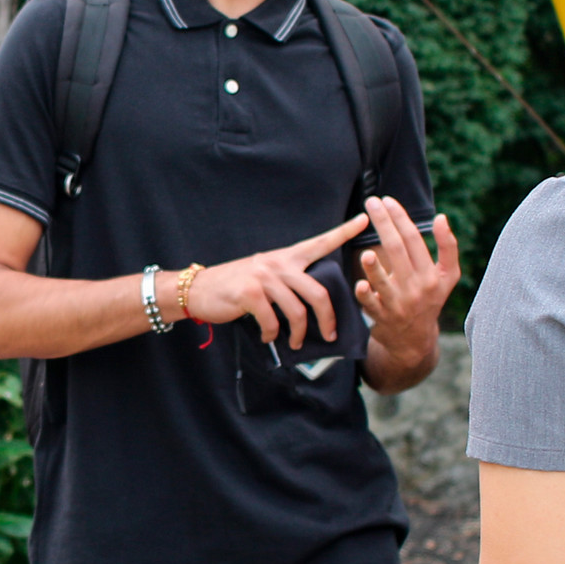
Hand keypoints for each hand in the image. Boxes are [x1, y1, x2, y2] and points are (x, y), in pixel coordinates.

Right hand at [184, 211, 369, 348]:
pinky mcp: (250, 293)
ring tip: (296, 343)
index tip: (364, 220)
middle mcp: (278, 263)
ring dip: (299, 334)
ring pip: (298, 311)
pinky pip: (273, 321)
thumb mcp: (266, 274)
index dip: (344, 231)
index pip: (320, 242)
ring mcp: (264, 277)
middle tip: (330, 334)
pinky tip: (268, 337)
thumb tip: (314, 306)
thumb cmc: (237, 286)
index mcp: (287, 257)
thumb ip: (290, 281)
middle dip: (328, 318)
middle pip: (318, 292)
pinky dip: (273, 334)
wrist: (200, 289)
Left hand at [353, 199, 458, 371]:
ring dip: (374, 268)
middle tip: (370, 202)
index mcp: (432, 275)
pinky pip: (371, 306)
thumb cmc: (430, 299)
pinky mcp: (381, 317)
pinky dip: (365, 295)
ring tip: (366, 252)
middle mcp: (416, 288)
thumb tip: (441, 217)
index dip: (400, 218)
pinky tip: (359, 284)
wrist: (414, 340)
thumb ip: (448, 247)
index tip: (387, 200)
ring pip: (384, 282)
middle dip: (383, 224)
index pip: (414, 240)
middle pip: (397, 251)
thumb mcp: (447, 276)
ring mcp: (398, 304)